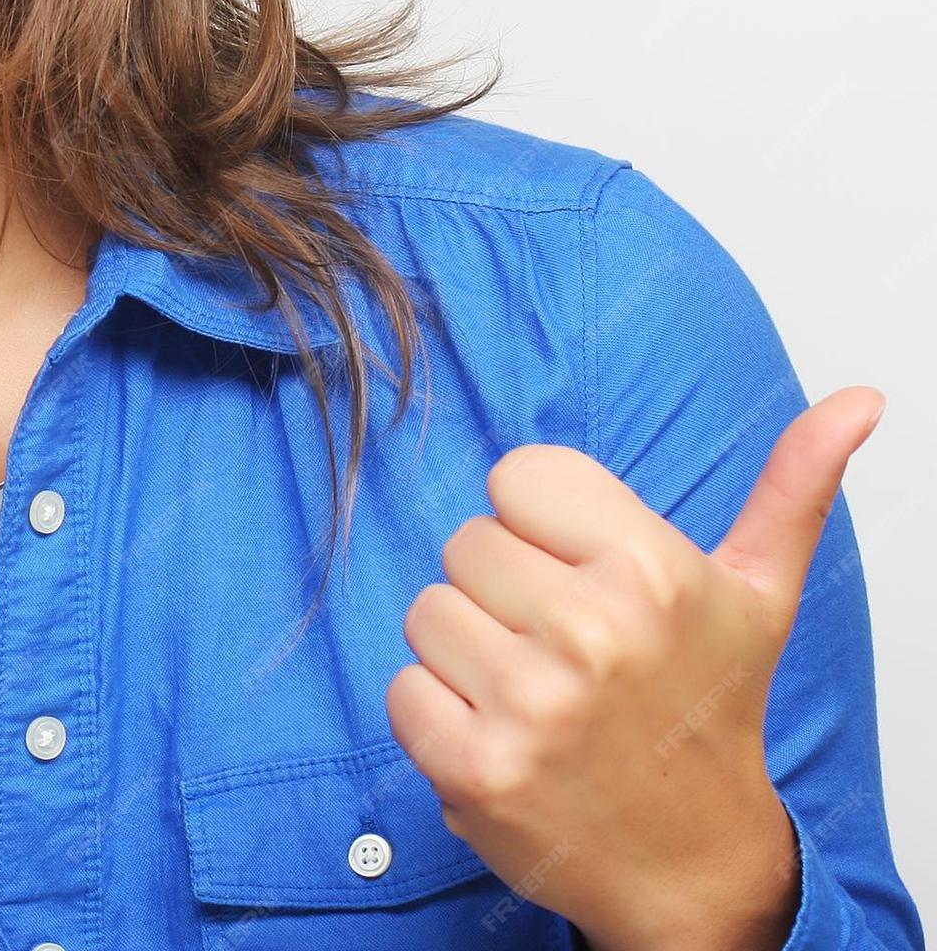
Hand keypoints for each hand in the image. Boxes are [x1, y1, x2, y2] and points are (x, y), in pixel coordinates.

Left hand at [387, 385, 884, 950]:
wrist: (696, 866)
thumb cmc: (710, 713)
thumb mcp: (757, 594)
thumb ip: (793, 486)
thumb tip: (861, 397)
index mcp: (650, 569)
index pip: (515, 476)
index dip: (540, 525)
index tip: (582, 575)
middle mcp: (592, 632)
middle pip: (465, 543)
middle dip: (503, 590)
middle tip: (563, 645)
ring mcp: (531, 705)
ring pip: (427, 611)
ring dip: (467, 652)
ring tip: (535, 690)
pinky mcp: (476, 767)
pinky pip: (402, 688)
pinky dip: (437, 715)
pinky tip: (501, 736)